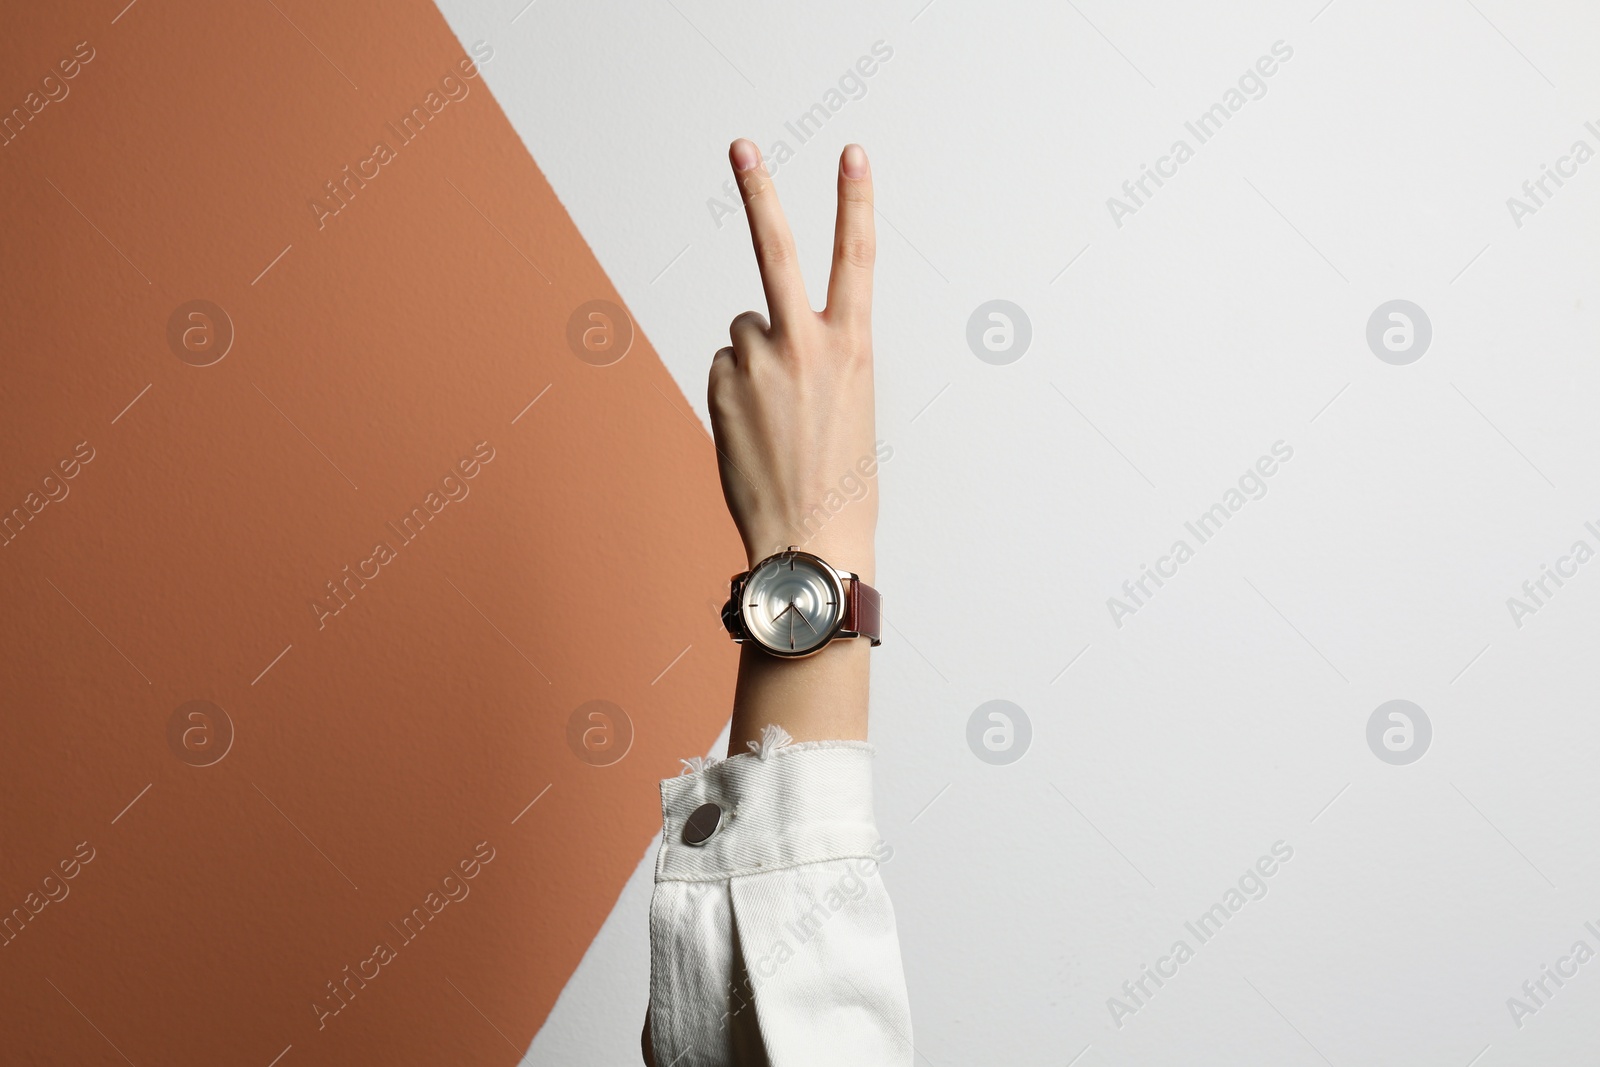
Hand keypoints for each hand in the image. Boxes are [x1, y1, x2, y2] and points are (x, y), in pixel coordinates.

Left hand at [708, 139, 877, 582]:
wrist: (808, 541)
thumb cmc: (841, 484)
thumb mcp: (852, 407)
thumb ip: (819, 359)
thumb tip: (760, 340)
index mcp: (853, 349)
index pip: (857, 258)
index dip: (855, 201)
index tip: (851, 154)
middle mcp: (803, 345)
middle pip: (776, 250)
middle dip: (758, 192)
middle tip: (741, 147)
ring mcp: (756, 365)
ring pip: (743, 331)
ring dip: (753, 360)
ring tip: (775, 417)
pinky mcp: (721, 387)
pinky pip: (725, 367)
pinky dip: (735, 390)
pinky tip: (754, 431)